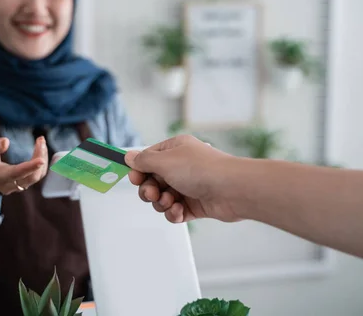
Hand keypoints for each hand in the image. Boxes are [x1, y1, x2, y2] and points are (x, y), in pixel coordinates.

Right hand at [0, 136, 47, 194]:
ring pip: (37, 176)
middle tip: (40, 140)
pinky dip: (42, 162)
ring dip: (42, 158)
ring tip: (41, 141)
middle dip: (39, 158)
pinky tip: (41, 148)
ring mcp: (18, 187)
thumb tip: (6, 142)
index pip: (15, 174)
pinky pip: (38, 175)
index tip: (41, 160)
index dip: (29, 167)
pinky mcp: (24, 184)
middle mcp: (9, 185)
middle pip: (31, 177)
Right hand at [125, 135, 243, 222]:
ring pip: (163, 198)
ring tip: (170, 202)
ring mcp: (189, 186)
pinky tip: (179, 211)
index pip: (149, 159)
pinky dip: (174, 213)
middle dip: (149, 190)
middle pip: (153, 181)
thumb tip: (129, 156)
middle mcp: (182, 166)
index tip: (135, 179)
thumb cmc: (202, 169)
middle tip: (152, 194)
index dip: (139, 170)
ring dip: (162, 203)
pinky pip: (176, 211)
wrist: (232, 189)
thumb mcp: (165, 161)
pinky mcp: (196, 204)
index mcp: (175, 150)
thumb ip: (144, 161)